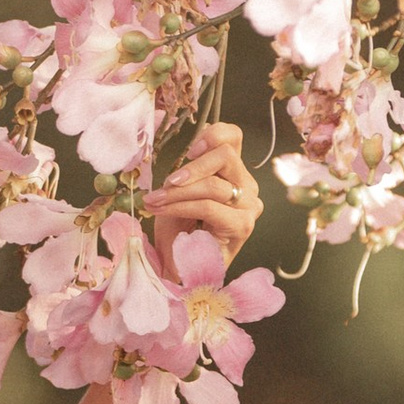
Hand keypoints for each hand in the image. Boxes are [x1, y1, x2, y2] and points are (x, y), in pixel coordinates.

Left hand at [150, 122, 259, 267]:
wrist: (180, 269)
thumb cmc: (178, 231)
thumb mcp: (179, 192)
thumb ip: (188, 169)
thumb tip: (188, 151)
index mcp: (234, 173)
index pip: (233, 137)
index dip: (212, 134)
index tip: (190, 149)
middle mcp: (247, 187)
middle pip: (226, 155)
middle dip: (190, 168)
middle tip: (165, 184)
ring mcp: (249, 206)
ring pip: (214, 184)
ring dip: (177, 192)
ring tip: (155, 201)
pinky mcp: (242, 225)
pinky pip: (208, 206)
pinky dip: (180, 206)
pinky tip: (161, 209)